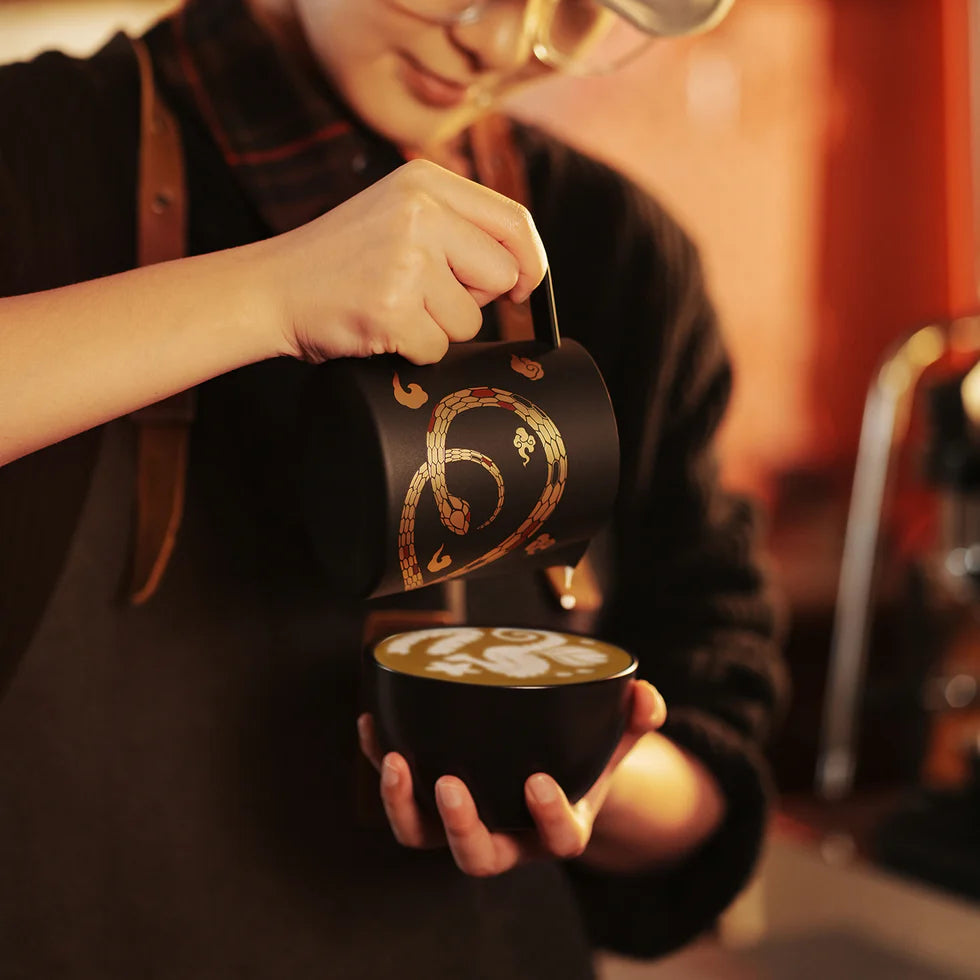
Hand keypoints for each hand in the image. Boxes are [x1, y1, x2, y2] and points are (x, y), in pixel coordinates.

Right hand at [258, 158, 547, 365]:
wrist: (270, 288)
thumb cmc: (341, 261)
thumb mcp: (398, 214)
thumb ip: (457, 227)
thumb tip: (524, 271)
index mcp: (426, 182)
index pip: (514, 222)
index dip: (531, 262)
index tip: (523, 288)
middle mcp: (420, 213)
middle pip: (502, 276)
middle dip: (475, 299)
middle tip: (424, 294)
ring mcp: (406, 261)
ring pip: (471, 321)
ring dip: (438, 328)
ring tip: (393, 306)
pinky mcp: (392, 309)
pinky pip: (438, 349)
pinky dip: (413, 351)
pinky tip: (379, 327)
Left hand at [356, 679, 666, 876]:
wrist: (547, 773)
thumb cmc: (581, 761)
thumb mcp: (613, 742)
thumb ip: (633, 721)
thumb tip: (646, 696)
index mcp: (556, 827)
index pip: (557, 840)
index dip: (547, 818)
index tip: (538, 781)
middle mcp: (506, 835)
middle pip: (478, 856)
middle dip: (461, 826)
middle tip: (450, 783)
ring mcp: (464, 821)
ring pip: (424, 838)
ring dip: (403, 806)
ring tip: (394, 761)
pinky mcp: (429, 801)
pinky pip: (399, 793)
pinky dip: (378, 763)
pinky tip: (372, 725)